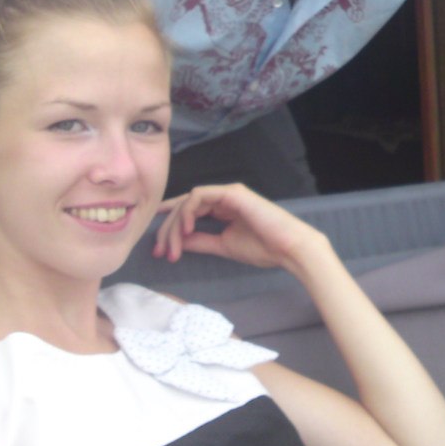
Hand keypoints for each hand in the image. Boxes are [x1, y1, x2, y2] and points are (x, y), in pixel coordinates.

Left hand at [153, 183, 320, 270]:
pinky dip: (188, 211)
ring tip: (172, 247)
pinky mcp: (232, 193)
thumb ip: (202, 242)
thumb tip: (178, 243)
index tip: (156, 243)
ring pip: (188, 200)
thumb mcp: (224, 246)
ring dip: (175, 223)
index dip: (170, 222)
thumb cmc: (263, 248)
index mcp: (223, 208)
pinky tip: (186, 230)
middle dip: (168, 229)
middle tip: (160, 252)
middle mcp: (223, 197)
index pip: (189, 210)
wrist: (288, 248)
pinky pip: (200, 196)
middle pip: (184, 206)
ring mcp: (228, 193)